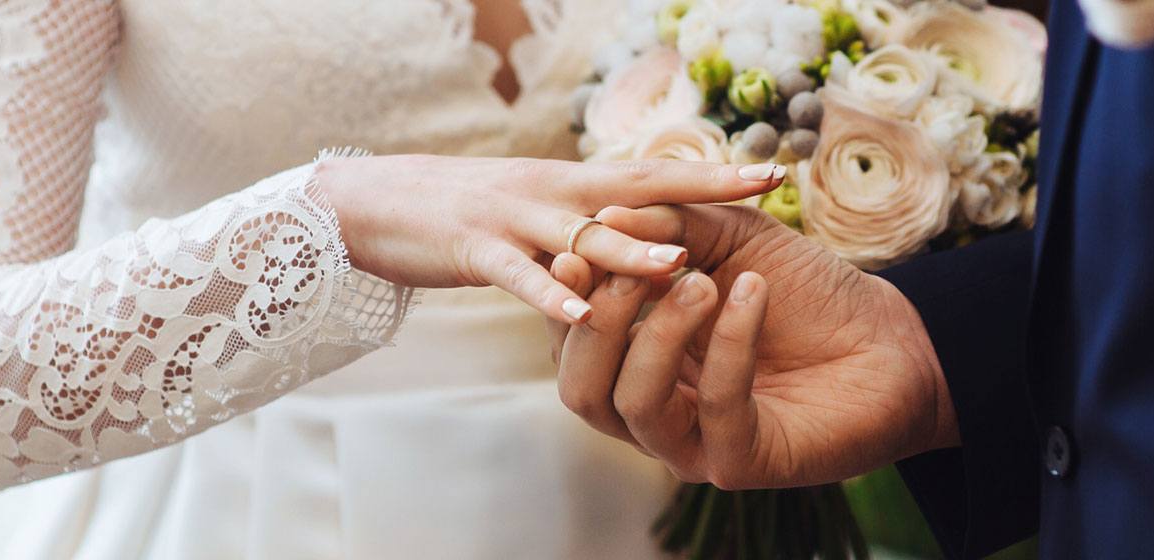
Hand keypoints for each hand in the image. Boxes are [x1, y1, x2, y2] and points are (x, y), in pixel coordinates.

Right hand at [317, 155, 782, 322]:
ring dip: (631, 254)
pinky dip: (550, 296)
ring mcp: (517, 220)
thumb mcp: (542, 211)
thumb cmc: (472, 212)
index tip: (773, 174)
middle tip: (760, 188)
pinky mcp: (477, 252)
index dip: (714, 175)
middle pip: (637, 190)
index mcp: (576, 184)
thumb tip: (656, 238)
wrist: (381, 202)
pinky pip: (519, 277)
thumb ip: (595, 225)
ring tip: (681, 268)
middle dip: (701, 189)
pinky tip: (581, 316)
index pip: (657, 175)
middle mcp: (557, 193)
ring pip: (583, 236)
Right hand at [547, 204, 957, 488]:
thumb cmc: (807, 292)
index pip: (574, 341)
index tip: (580, 246)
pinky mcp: (742, 462)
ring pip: (634, 405)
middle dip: (598, 323)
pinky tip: (751, 293)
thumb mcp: (733, 239)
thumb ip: (672, 225)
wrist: (891, 339)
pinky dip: (730, 344)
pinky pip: (715, 409)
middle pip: (582, 388)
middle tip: (631, 269)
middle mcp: (655, 411)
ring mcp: (694, 444)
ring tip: (702, 281)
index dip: (567, 297)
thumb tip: (606, 215)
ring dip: (659, 332)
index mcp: (638, 361)